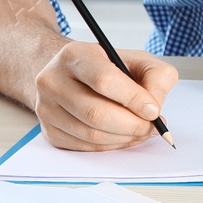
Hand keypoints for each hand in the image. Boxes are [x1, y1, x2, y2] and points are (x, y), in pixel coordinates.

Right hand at [33, 41, 178, 150]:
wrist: (72, 75)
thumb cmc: (108, 67)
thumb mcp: (138, 60)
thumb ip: (156, 77)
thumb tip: (154, 108)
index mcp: (75, 55)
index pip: (105, 80)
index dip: (133, 99)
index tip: (154, 111)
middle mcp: (53, 80)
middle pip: (97, 113)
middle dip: (132, 125)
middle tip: (153, 127)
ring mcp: (46, 107)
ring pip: (91, 134)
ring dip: (124, 138)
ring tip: (142, 131)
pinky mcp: (49, 130)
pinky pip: (84, 147)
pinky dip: (111, 145)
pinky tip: (124, 136)